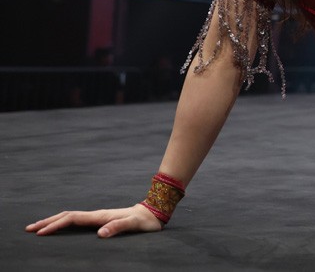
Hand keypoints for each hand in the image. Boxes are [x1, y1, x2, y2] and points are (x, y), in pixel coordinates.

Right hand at [25, 203, 162, 237]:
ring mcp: (98, 217)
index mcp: (100, 216)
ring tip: (37, 227)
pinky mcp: (100, 220)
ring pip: (70, 217)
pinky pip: (77, 220)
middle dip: (47, 222)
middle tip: (28, 229)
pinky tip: (59, 227)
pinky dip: (63, 222)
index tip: (40, 233)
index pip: (73, 219)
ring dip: (53, 221)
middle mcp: (96, 215)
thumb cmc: (145, 221)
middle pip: (67, 216)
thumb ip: (118, 227)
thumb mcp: (134, 225)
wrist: (154, 212)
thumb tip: (100, 234)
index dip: (56, 225)